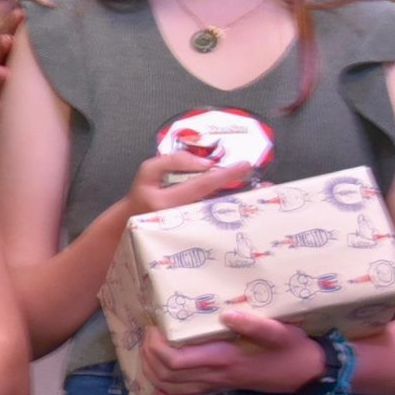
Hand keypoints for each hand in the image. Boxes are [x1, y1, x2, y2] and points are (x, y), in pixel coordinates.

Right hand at [118, 153, 252, 220]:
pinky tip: (244, 203)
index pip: (203, 185)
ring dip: (241, 202)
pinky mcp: (196, 233)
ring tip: (261, 194)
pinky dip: (231, 209)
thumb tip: (204, 163)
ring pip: (221, 213)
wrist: (128, 227)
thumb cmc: (140, 196)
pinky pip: (216, 218)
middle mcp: (183, 219)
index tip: (245, 166)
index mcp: (168, 202)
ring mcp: (191, 228)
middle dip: (242, 193)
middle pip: (220, 203)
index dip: (225, 174)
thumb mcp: (147, 172)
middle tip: (266, 186)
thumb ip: (173, 161)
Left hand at [140, 311, 323, 394]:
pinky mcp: (219, 386)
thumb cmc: (292, 349)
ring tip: (149, 346)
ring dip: (152, 369)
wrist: (306, 374)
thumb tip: (226, 315)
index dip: (156, 346)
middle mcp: (215, 375)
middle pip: (165, 375)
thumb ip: (255, 325)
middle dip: (148, 355)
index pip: (175, 362)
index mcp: (224, 359)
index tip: (153, 326)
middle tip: (147, 332)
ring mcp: (216, 384)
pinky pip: (183, 393)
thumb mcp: (280, 332)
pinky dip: (165, 385)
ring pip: (170, 387)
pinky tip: (159, 371)